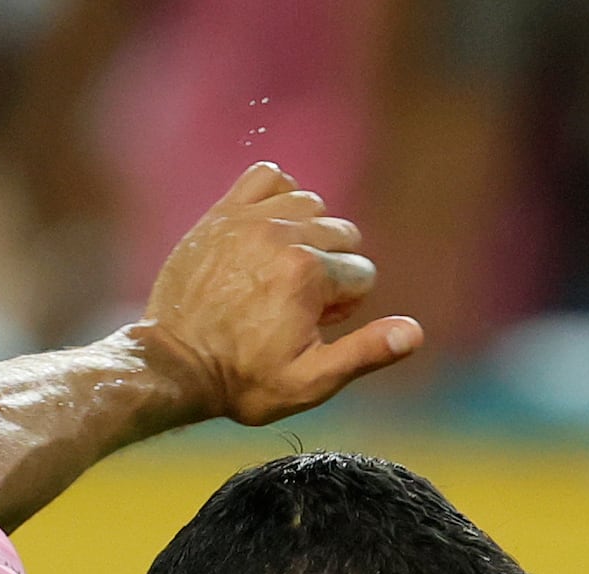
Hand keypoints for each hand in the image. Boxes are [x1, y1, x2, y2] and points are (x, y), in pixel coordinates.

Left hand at [132, 165, 420, 426]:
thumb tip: (414, 332)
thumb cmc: (243, 381)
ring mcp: (250, 218)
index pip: (361, 275)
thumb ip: (364, 353)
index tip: (311, 329)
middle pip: (342, 236)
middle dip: (330, 271)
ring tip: (283, 273)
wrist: (174, 365)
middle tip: (295, 307)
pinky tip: (272, 228)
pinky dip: (278, 194)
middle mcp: (283, 235)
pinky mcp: (223, 212)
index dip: (343, 309)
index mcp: (309, 275)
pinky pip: (268, 176)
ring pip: (311, 205)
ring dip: (309, 234)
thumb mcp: (310, 382)